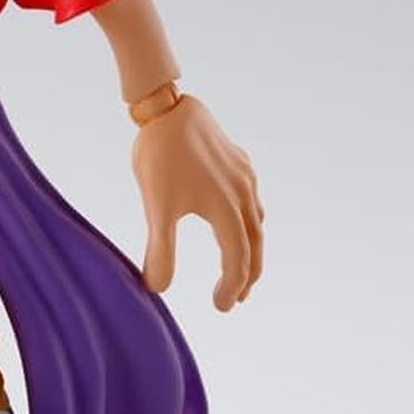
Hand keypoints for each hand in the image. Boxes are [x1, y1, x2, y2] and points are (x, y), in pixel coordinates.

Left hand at [132, 95, 262, 310]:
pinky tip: (236, 221)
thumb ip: (160, 249)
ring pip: (257, 222)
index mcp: (226, 210)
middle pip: (255, 245)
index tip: (220, 306)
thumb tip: (156, 288)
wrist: (167, 108)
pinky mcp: (240, 163)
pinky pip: (252, 200)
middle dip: (247, 275)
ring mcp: (244, 178)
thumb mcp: (156, 207)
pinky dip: (249, 221)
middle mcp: (243, 195)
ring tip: (241, 266)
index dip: (230, 287)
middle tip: (237, 298)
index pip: (237, 260)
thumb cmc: (159, 157)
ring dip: (251, 249)